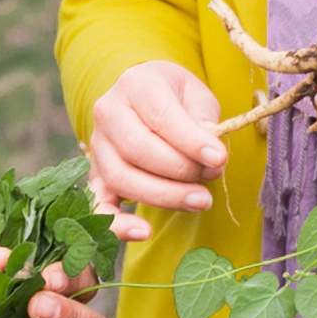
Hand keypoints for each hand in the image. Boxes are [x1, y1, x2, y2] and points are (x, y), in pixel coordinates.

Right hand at [87, 61, 226, 240]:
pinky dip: (116, 224)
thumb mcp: (196, 96)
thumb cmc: (177, 98)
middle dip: (179, 170)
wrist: (146, 97)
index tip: (220, 158)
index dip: (190, 141)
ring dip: (163, 196)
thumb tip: (210, 156)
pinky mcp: (96, 175)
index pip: (161, 115)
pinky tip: (142, 232)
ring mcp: (98, 146)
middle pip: (137, 149)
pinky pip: (98, 205)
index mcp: (137, 84)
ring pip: (121, 177)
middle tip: (212, 179)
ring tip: (200, 201)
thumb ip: (203, 121)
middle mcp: (109, 112)